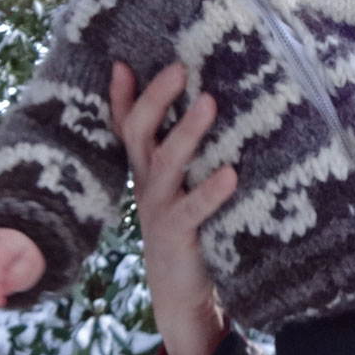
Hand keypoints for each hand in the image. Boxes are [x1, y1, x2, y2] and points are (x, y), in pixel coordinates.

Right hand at [110, 61, 237, 354]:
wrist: (180, 292)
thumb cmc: (191, 225)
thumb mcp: (182, 183)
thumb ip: (185, 149)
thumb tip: (209, 101)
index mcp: (147, 168)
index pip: (127, 125)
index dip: (123, 95)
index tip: (124, 62)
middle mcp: (147, 184)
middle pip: (140, 134)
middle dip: (156, 98)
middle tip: (180, 68)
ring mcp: (160, 209)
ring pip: (167, 163)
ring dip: (187, 133)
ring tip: (209, 103)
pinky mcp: (179, 235)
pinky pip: (194, 209)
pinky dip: (211, 191)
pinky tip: (231, 174)